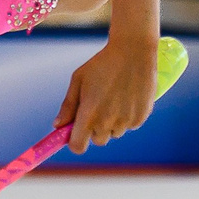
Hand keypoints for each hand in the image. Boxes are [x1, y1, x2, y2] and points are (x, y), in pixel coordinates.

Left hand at [56, 36, 158, 154]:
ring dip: (112, 123)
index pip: (78, 146)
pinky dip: (127, 117)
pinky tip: (127, 97)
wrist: (133, 52)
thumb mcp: (78, 80)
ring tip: (114, 98)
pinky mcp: (141, 117)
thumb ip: (68, 106)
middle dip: (94, 129)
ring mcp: (126, 121)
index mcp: (89, 114)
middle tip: (97, 108)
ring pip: (114, 133)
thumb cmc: (102, 64)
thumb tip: (58, 126)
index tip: (75, 134)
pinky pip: (129, 126)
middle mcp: (108, 121)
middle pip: (98, 140)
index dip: (75, 142)